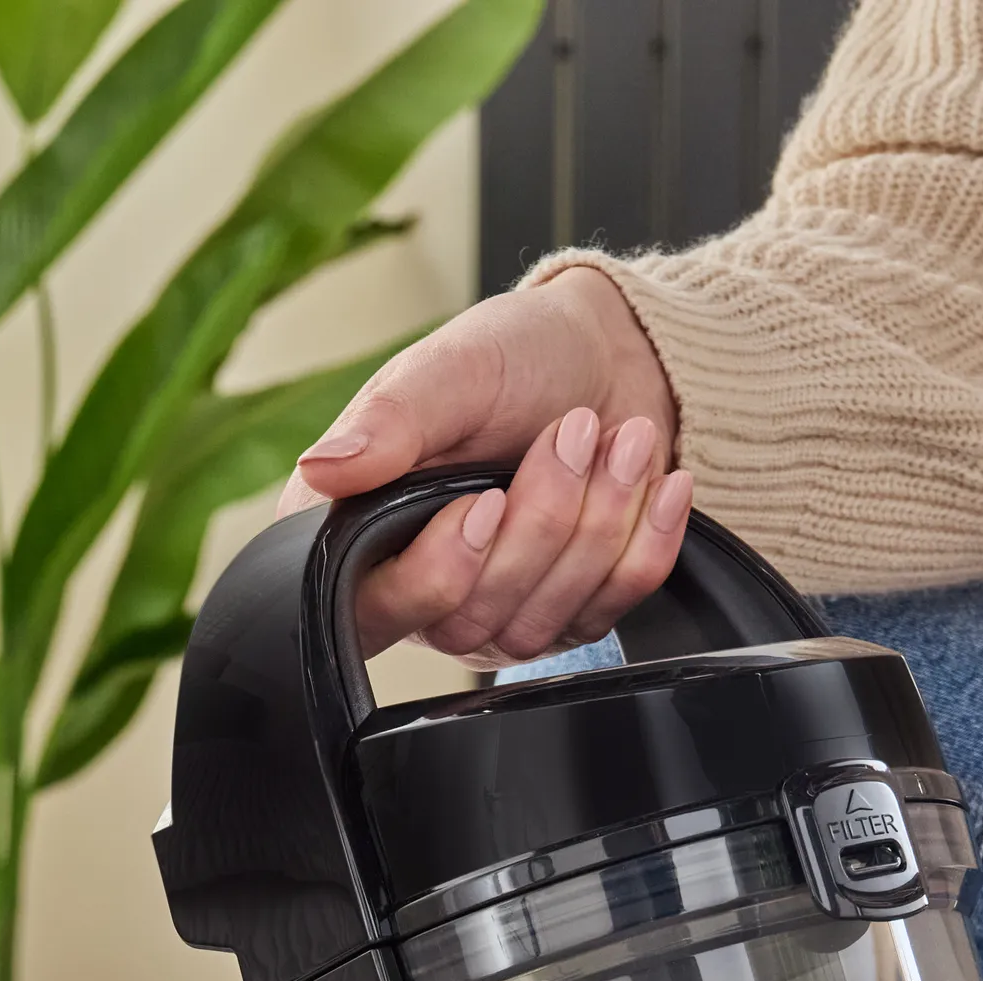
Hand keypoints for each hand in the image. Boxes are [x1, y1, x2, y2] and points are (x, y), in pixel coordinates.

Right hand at [275, 268, 691, 662]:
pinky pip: (605, 613)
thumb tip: (322, 471)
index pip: (370, 610)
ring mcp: (494, 612)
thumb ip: (390, 421)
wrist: (611, 356)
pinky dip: (642, 542)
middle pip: (469, 619)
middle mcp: (419, 587)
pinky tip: (660, 484)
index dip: (436, 572)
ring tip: (621, 438)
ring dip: (597, 523)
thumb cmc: (517, 358)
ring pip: (538, 622)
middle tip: (575, 428)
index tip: (486, 500)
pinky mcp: (565, 616)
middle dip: (541, 523)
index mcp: (360, 531)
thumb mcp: (451, 370)